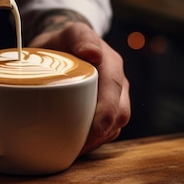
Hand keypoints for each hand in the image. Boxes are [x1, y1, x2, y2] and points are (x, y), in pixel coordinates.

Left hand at [28, 21, 130, 154]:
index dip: (108, 111)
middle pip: (120, 113)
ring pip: (116, 125)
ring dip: (99, 139)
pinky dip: (95, 140)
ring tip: (76, 151)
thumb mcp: (70, 32)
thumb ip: (80, 38)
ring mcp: (115, 97)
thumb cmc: (64, 40)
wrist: (63, 45)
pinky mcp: (106, 110)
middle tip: (79, 148)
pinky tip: (76, 147)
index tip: (97, 127)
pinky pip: (108, 130)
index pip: (115, 89)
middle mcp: (118, 82)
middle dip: (103, 132)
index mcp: (111, 63)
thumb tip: (93, 53)